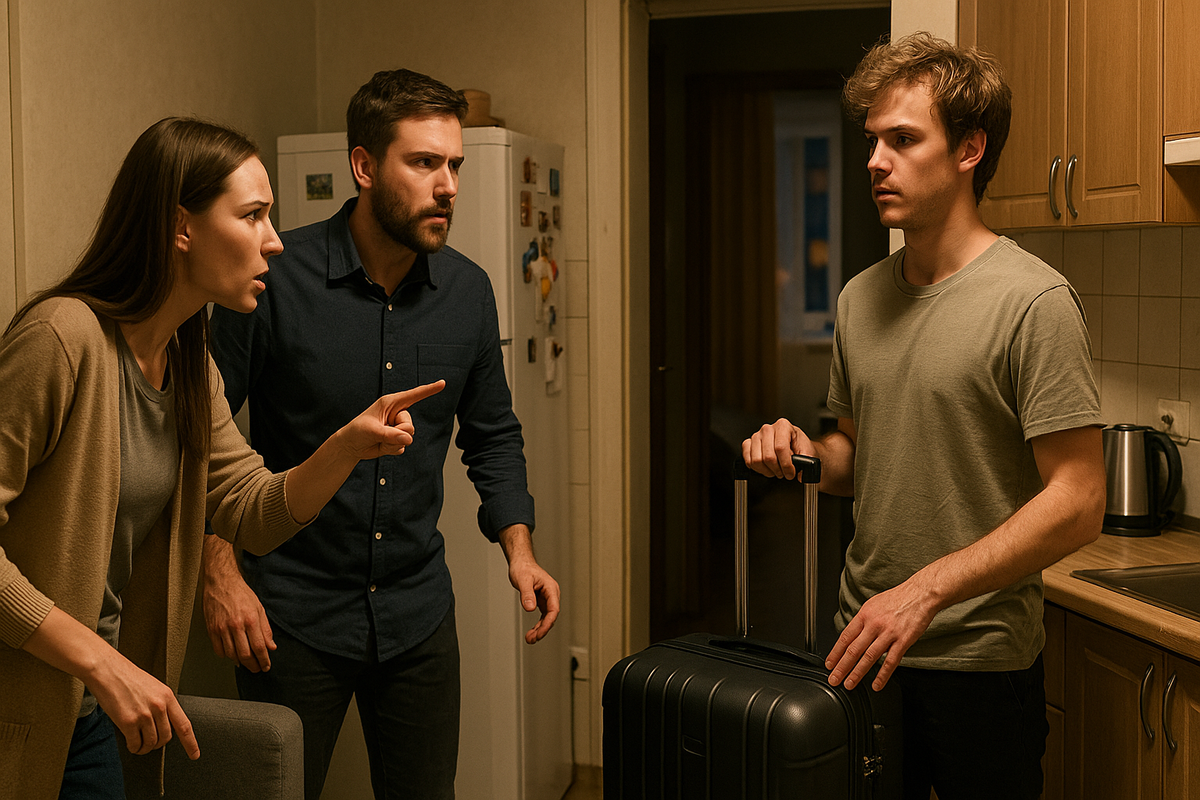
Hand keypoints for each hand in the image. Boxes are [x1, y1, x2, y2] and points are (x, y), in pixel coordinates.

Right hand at [87, 648, 199, 758]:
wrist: (107, 669)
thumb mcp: (153, 687)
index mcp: (167, 696)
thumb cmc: (127, 677)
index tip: (195, 754)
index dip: (191, 743)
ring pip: (151, 743)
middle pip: (165, 738)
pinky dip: (134, 747)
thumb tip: (163, 724)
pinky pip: (135, 744)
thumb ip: (161, 704)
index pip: (184, 725)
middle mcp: (159, 706)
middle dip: (157, 744)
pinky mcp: (128, 722)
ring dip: (144, 748)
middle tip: (149, 742)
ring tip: (138, 743)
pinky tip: (131, 743)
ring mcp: (144, 715)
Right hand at [203, 560, 274, 672]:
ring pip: (231, 654)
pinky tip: (232, 655)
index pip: (259, 647)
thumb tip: (271, 646)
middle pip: (245, 654)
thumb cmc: (241, 593)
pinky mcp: (211, 629)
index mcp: (250, 619)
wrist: (221, 583)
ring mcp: (222, 628)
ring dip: (240, 662)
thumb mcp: (259, 608)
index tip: (266, 666)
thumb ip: (266, 629)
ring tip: (246, 663)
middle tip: (257, 669)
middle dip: (253, 665)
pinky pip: (218, 650)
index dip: (264, 660)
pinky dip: (226, 656)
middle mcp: (236, 625)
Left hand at [338, 380, 445, 460]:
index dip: (429, 390)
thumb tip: (408, 439)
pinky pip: (403, 446)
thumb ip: (391, 435)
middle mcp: (396, 413)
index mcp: (390, 403)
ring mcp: (397, 427)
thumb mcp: (372, 430)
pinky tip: (381, 445)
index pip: (414, 395)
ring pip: (408, 437)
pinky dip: (392, 449)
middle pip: (410, 425)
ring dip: (393, 443)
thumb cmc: (357, 431)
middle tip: (382, 434)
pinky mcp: (397, 439)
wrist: (351, 446)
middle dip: (398, 433)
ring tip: (379, 440)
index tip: (443, 383)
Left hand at [499, 525, 560, 643]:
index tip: (540, 633)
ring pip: (547, 618)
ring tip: (530, 639)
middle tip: (532, 639)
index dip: (547, 623)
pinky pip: (542, 616)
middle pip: (551, 616)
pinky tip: (532, 632)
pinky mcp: (541, 600)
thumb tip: (530, 608)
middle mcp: (551, 594)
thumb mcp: (523, 580)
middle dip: (542, 629)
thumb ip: (527, 594)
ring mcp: (547, 598)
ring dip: (540, 629)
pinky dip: (538, 624)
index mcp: (551, 588)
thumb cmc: (523, 568)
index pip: (554, 609)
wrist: (520, 562)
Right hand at [743, 418, 813, 479]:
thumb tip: (802, 474)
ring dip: (767, 471)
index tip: (791, 473)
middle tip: (784, 473)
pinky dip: (757, 468)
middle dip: (778, 470)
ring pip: (757, 460)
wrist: (796, 446)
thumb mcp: (808, 452)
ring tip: (776, 470)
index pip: (780, 448)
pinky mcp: (748, 444)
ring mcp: (756, 436)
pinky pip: (748, 460)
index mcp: (783, 425)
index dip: (786, 465)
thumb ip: (806, 462)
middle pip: (768, 456)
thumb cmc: (800, 447)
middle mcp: (768, 429)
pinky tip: (766, 467)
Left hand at [824, 579, 938, 690]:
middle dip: (842, 667)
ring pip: (869, 657)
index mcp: (865, 614)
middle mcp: (874, 624)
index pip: (845, 637)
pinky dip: (883, 675)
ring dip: (857, 673)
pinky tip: (877, 684)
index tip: (829, 664)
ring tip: (849, 684)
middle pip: (854, 649)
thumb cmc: (898, 598)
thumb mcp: (874, 604)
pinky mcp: (903, 640)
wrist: (921, 593)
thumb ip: (863, 621)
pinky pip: (891, 661)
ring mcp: (888, 633)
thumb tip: (854, 636)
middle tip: (834, 679)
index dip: (835, 652)